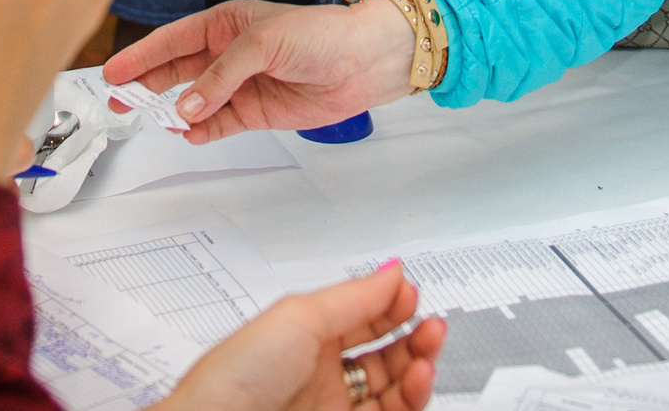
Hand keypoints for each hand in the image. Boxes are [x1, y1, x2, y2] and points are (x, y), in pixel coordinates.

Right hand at [102, 0, 414, 144]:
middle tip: (119, 100)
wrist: (363, 62)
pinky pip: (219, 123)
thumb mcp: (262, 42)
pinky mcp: (256, 111)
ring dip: (173, 110)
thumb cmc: (321, 34)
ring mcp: (241, 83)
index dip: (143, 55)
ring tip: (149, 120)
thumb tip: (187, 106)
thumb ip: (221, 75)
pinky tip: (188, 133)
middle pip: (176, 71)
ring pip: (194, 100)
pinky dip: (202, 130)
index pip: (174, 40)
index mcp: (226, 22)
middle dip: (146, 85)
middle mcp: (229, 53)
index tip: (115, 71)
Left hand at [159, 261, 444, 410]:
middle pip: (382, 352)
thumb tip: (392, 271)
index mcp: (302, 335)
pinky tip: (417, 376)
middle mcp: (319, 371)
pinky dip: (412, 395)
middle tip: (431, 324)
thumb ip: (354, 296)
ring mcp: (332, 405)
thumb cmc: (237, 376)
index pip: (360, 316)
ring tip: (428, 348)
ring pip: (392, 387)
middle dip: (413, 335)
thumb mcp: (299, 317)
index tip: (411, 294)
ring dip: (418, 364)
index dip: (389, 304)